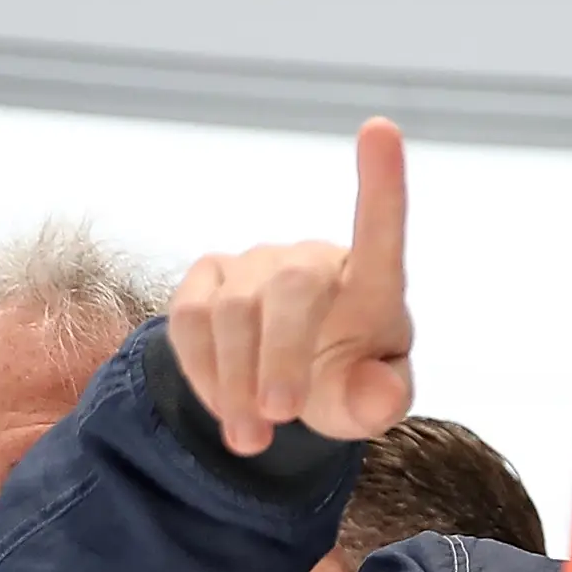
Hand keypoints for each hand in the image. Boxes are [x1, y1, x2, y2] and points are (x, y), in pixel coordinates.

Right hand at [166, 117, 413, 455]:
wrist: (292, 388)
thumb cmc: (347, 382)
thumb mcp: (371, 403)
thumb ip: (380, 401)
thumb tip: (379, 398)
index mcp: (371, 284)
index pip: (380, 228)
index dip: (381, 183)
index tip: (382, 130)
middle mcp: (310, 261)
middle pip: (290, 290)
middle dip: (279, 357)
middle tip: (278, 417)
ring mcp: (254, 265)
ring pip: (230, 312)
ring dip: (234, 382)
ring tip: (249, 441)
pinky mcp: (205, 279)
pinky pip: (189, 322)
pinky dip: (204, 373)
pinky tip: (226, 410)